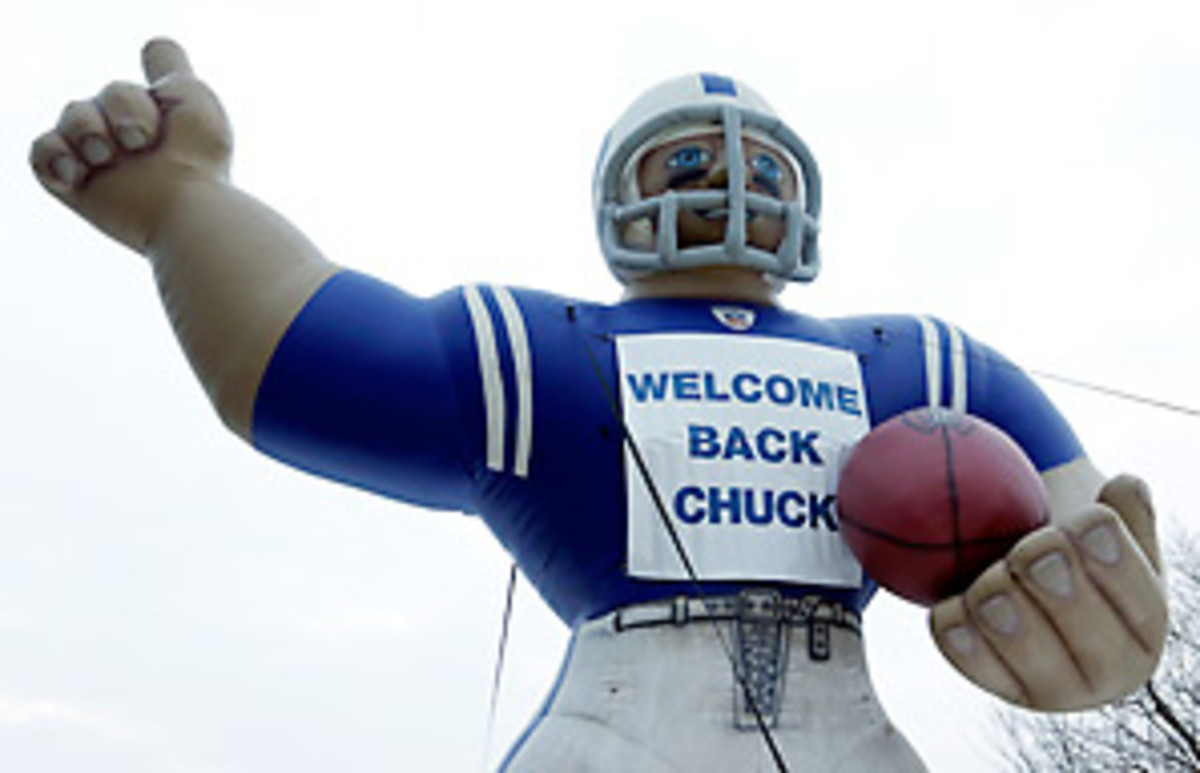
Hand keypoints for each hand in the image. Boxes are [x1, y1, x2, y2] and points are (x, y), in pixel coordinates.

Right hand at [30, 38, 230, 252]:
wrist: (181, 205)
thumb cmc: (197, 157)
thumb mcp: (195, 100)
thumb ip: (171, 68)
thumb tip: (153, 47)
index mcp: (166, 119)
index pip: (154, 92)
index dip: (153, 86)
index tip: (165, 94)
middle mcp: (134, 138)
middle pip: (110, 92)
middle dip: (123, 108)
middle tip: (140, 141)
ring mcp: (104, 161)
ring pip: (73, 115)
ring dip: (87, 129)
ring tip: (106, 156)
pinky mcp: (77, 186)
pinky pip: (42, 152)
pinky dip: (54, 153)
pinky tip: (79, 170)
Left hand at [929, 474, 1167, 710]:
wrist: (1033, 597)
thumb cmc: (1078, 555)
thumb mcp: (1111, 533)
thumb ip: (1125, 509)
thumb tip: (1125, 486)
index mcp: (1144, 630)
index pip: (1137, 596)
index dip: (1112, 557)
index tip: (1086, 523)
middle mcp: (1107, 673)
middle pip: (1083, 629)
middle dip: (1051, 578)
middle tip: (1026, 551)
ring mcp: (1051, 687)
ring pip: (1024, 646)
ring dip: (998, 599)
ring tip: (992, 576)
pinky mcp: (997, 685)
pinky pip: (968, 656)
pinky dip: (955, 626)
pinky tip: (951, 605)